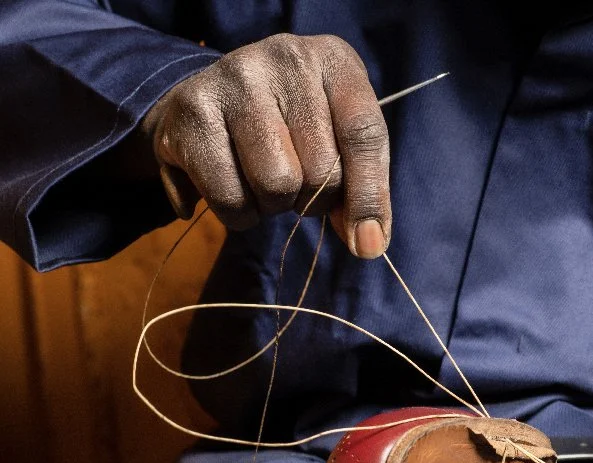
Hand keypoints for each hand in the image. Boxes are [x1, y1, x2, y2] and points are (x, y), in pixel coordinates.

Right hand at [141, 33, 389, 257]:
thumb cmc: (293, 125)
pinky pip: (229, 196)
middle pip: (321, 169)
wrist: (210, 100)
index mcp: (333, 60)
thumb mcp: (339, 143)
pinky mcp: (192, 110)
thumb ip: (361, 192)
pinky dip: (237, 213)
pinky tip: (232, 184)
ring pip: (276, 184)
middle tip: (296, 183)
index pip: (363, 134)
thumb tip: (368, 245)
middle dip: (313, 198)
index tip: (368, 243)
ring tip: (263, 180)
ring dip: (273, 206)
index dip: (368, 196)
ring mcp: (235, 77)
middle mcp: (285, 57)